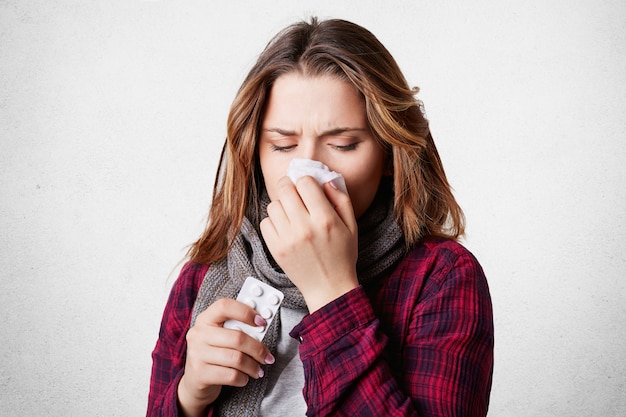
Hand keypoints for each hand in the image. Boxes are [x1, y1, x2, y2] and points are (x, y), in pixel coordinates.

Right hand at [177, 298, 274, 416]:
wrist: (195, 381)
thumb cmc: (215, 354)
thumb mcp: (221, 336)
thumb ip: (238, 327)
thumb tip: (262, 325)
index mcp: (205, 319)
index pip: (225, 306)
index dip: (246, 312)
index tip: (262, 322)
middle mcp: (198, 334)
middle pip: (237, 337)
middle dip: (258, 349)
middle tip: (268, 357)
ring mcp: (197, 354)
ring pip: (236, 359)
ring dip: (253, 366)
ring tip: (258, 370)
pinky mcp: (200, 374)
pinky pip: (231, 375)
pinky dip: (243, 378)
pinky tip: (244, 378)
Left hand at [260, 176, 358, 311]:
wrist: (329, 287)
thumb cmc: (342, 255)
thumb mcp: (352, 226)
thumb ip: (341, 199)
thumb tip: (326, 180)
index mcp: (325, 219)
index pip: (305, 183)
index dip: (307, 181)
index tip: (309, 188)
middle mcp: (304, 227)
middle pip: (285, 189)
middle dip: (290, 186)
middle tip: (295, 193)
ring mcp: (287, 239)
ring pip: (273, 204)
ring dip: (282, 205)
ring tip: (292, 214)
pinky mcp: (276, 249)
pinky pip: (265, 222)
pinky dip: (274, 221)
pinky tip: (285, 227)